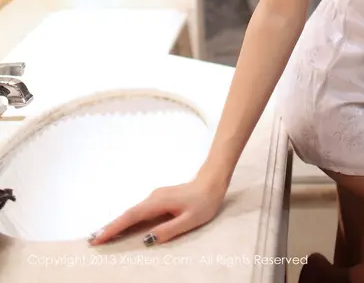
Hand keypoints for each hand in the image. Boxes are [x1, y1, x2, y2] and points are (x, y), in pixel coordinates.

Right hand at [87, 165, 227, 246]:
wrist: (212, 181)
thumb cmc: (204, 202)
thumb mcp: (190, 220)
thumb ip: (169, 230)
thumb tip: (147, 240)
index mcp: (158, 203)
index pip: (131, 217)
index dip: (114, 227)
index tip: (99, 238)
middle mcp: (153, 198)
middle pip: (128, 214)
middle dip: (110, 227)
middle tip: (92, 241)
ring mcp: (155, 197)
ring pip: (132, 212)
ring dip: (117, 224)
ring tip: (102, 236)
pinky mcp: (158, 199)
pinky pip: (139, 211)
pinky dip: (128, 220)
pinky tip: (123, 227)